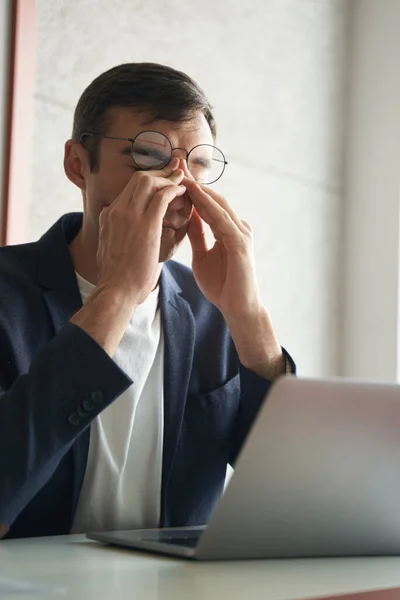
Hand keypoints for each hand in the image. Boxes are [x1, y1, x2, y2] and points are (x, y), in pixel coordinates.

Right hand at [97, 158, 185, 305]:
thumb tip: (108, 224)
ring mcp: (130, 214)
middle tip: (176, 170)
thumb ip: (110, 231)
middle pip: (139, 178)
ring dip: (169, 178)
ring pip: (150, 182)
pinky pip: (162, 196)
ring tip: (183, 178)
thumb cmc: (117, 276)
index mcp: (108, 215)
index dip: (148, 180)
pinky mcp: (146, 223)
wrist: (116, 290)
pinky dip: (174, 189)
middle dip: (160, 172)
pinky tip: (184, 191)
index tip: (162, 180)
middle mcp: (117, 209)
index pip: (129, 188)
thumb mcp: (106, 247)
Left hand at [185, 180, 284, 378]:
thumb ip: (198, 236)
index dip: (190, 191)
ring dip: (200, 190)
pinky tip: (195, 196)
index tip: (172, 178)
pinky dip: (208, 207)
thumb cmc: (222, 285)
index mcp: (228, 229)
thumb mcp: (203, 256)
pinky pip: (222, 220)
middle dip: (194, 184)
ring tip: (182, 176)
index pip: (207, 204)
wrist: (238, 308)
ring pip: (218, 205)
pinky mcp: (240, 243)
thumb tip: (187, 218)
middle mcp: (236, 227)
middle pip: (213, 199)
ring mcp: (240, 233)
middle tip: (176, 167)